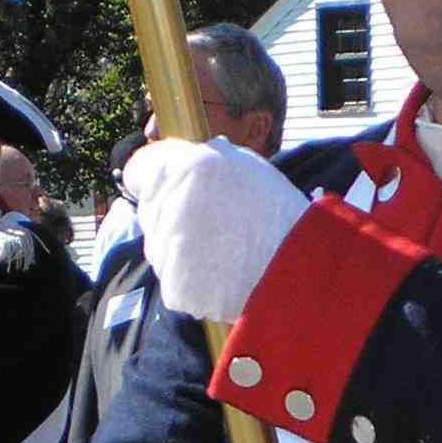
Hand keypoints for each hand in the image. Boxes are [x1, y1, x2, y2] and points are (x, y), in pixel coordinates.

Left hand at [125, 136, 308, 322]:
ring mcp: (169, 250)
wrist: (303, 269)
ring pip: (160, 249)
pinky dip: (193, 283)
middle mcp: (172, 206)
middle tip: (214, 225)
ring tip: (224, 252)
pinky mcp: (176, 288)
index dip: (155, 180)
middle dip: (174, 217)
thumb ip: (209, 159)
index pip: (138, 171)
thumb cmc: (281, 215)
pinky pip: (174, 282)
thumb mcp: (248, 167)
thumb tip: (190, 154)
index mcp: (188, 168)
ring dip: (182, 251)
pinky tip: (222, 276)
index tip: (172, 189)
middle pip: (150, 213)